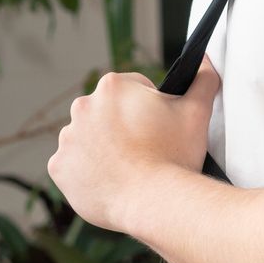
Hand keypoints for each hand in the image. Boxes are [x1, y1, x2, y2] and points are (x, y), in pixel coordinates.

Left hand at [47, 57, 220, 233]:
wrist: (153, 202)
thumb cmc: (174, 155)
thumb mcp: (197, 112)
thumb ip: (203, 80)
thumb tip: (204, 61)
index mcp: (113, 86)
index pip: (134, 89)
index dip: (152, 108)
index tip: (159, 128)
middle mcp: (83, 106)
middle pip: (108, 111)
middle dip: (125, 125)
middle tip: (148, 148)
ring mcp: (68, 138)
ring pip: (90, 137)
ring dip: (104, 146)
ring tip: (130, 166)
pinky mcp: (59, 167)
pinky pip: (74, 165)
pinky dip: (89, 171)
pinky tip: (112, 178)